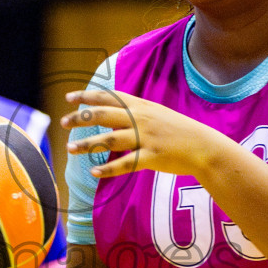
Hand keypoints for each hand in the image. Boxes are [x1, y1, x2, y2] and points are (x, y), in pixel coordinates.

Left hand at [63, 88, 231, 179]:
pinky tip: (95, 171)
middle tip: (63, 122)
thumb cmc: (178, 131)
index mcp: (141, 106)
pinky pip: (127, 163)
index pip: (109, 97)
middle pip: (104, 115)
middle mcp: (141, 119)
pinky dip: (109, 168)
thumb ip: (134, 114)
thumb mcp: (156, 115)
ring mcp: (147, 138)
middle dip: (81, 118)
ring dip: (88, 144)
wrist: (204, 147)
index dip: (88, 96)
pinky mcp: (152, 157)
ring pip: (110, 139)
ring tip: (71, 149)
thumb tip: (110, 118)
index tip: (69, 98)